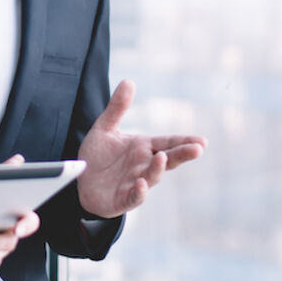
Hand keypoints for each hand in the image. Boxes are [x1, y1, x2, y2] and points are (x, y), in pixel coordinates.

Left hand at [76, 80, 206, 217]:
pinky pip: (134, 197)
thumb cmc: (97, 156)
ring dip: (157, 169)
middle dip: (183, 154)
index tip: (202, 141)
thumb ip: (117, 107)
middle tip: (198, 149)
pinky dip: (139, 192)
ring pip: (152, 177)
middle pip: (168, 160)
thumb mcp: (104, 128)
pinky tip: (141, 184)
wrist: (80, 181)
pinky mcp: (122, 199)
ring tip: (161, 157)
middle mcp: (143, 165)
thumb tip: (129, 81)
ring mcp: (135, 183)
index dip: (185, 142)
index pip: (168, 143)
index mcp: (143, 148)